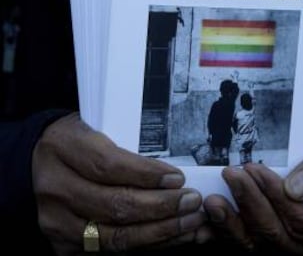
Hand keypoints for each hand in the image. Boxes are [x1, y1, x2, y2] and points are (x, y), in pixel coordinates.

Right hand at [32, 113, 208, 254]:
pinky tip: (172, 236)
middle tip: (191, 201)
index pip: (109, 166)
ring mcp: (57, 220)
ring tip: (190, 222)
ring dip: (160, 231)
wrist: (39, 162)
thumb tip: (172, 177)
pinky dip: (147, 245)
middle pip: (114, 204)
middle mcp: (55, 187)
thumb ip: (127, 150)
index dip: (147, 175)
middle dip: (161, 206)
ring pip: (115, 235)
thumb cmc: (77, 143)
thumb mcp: (96, 130)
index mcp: (63, 148)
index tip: (177, 178)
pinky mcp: (63, 243)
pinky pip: (111, 251)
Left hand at [204, 123, 302, 254]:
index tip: (257, 171)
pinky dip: (227, 227)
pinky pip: (246, 237)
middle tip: (233, 174)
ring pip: (258, 239)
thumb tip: (294, 189)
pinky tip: (213, 211)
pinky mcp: (271, 237)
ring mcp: (292, 243)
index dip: (279, 198)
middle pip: (278, 232)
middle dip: (251, 203)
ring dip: (233, 220)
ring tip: (215, 198)